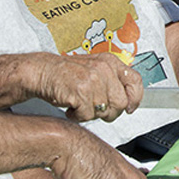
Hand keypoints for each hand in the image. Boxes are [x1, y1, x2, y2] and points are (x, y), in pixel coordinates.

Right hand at [28, 52, 143, 122]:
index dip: (135, 98)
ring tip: (80, 105)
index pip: (135, 80)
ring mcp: (92, 80)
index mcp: (110, 62)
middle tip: (95, 108)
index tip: (130, 107)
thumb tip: (130, 101)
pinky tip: (71, 107)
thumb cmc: (67, 74)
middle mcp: (103, 69)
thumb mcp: (94, 69)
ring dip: (91, 114)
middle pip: (121, 102)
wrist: (42, 71)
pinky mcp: (80, 91)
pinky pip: (87, 115)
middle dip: (110, 112)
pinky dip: (78, 116)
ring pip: (105, 111)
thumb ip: (113, 81)